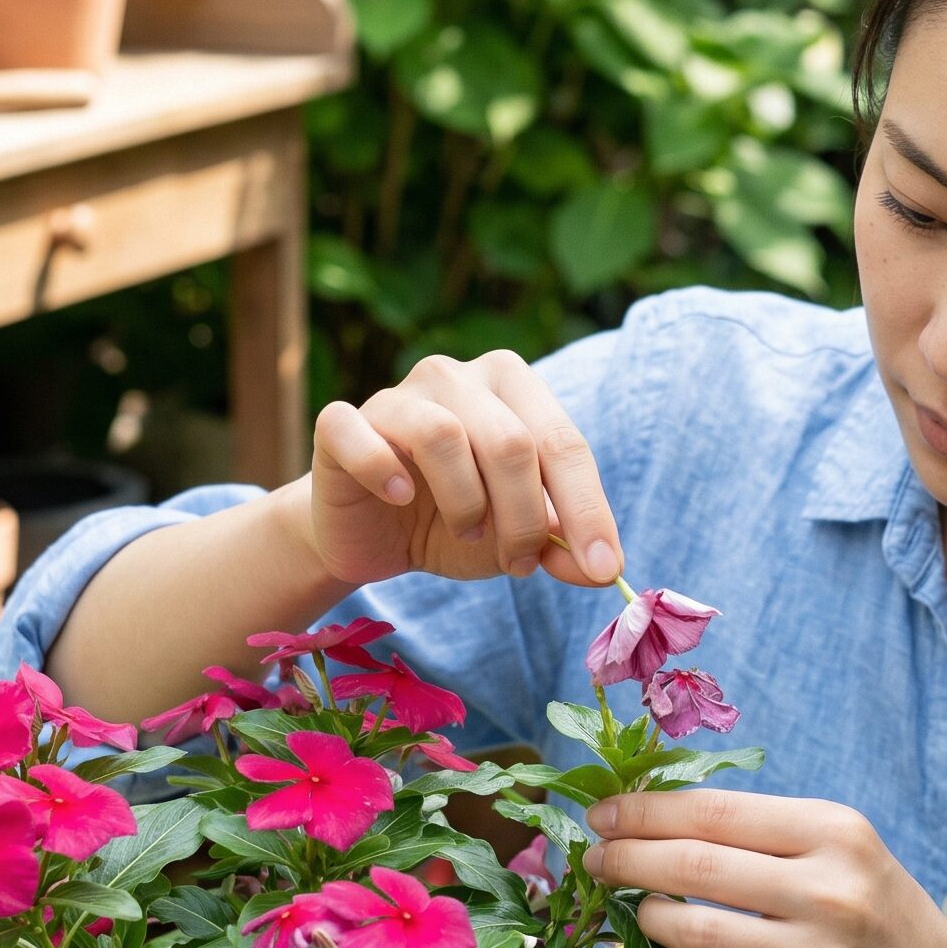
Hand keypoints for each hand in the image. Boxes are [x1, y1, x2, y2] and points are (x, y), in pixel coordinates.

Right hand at [307, 350, 624, 590]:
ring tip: (467, 533)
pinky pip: (361, 437)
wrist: (371, 537)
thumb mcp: (515, 541)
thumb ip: (558, 547)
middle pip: (511, 442)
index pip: (564, 442)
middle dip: (524, 519)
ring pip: (446, 437)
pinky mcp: (341, 424)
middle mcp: (457, 375)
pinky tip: (398, 498)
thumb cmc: (452, 523)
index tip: (605, 569)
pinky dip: (382, 472)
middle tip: (519, 564)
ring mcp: (397, 394)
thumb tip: (602, 572)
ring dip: (466, 504)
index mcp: (513, 386)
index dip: (588, 510)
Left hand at [581, 789, 946, 947]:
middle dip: (626, 859)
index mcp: (832, 831)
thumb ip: (754, 828)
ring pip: (696, 933)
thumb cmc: (862, 898)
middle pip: (695, 866)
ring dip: (650, 918)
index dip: (644, 812)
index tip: (601, 814)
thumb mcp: (831, 842)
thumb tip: (645, 815)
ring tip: (643, 910)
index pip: (713, 812)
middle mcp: (829, 891)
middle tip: (594, 859)